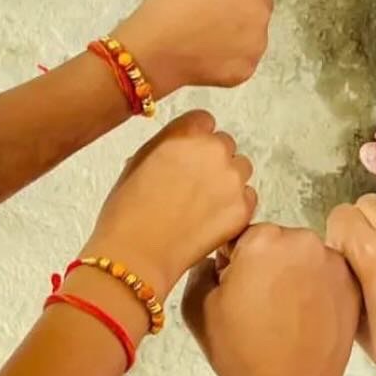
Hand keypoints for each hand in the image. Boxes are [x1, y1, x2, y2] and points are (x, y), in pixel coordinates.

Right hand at [84, 110, 256, 295]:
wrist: (135, 254)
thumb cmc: (128, 212)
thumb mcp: (138, 161)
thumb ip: (167, 143)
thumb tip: (181, 143)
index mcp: (186, 134)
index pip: (204, 121)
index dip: (195, 140)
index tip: (189, 155)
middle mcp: (213, 150)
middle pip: (224, 144)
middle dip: (212, 160)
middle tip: (193, 185)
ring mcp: (231, 179)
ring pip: (240, 169)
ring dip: (227, 181)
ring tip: (202, 204)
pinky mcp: (242, 207)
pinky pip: (248, 197)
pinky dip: (235, 206)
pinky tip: (211, 219)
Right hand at [113, 0, 273, 95]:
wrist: (153, 51)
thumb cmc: (168, 8)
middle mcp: (261, 11)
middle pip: (261, 2)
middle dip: (243, 3)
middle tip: (214, 10)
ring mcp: (257, 43)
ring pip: (255, 31)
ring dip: (240, 29)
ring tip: (208, 32)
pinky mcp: (248, 67)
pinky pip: (245, 56)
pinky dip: (231, 55)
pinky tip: (208, 51)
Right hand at [182, 225, 357, 375]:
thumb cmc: (242, 353)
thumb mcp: (198, 309)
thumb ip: (200, 269)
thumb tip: (214, 260)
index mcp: (262, 239)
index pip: (242, 237)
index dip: (234, 263)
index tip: (237, 289)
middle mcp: (302, 239)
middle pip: (276, 242)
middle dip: (267, 264)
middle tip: (261, 303)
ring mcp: (332, 259)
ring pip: (303, 256)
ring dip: (294, 273)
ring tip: (286, 313)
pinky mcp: (352, 281)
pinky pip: (327, 273)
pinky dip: (318, 287)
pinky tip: (307, 316)